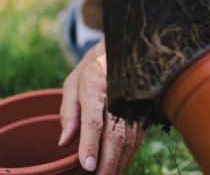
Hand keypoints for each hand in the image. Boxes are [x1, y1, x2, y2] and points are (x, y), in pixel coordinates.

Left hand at [59, 43, 143, 172]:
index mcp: (96, 84)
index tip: (87, 166)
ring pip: (130, 138)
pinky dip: (130, 153)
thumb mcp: (73, 83)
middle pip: (116, 134)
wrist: (126, 48)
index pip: (94, 120)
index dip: (90, 145)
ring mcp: (135, 100)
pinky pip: (139, 135)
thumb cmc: (94, 68)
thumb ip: (68, 112)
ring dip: (120, 161)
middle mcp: (119, 93)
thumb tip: (64, 142)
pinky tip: (121, 163)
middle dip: (108, 161)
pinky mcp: (145, 108)